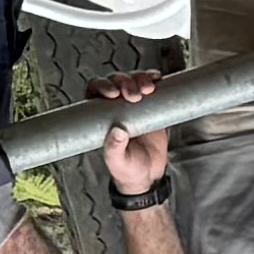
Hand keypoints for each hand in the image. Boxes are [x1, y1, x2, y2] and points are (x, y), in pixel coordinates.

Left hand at [94, 70, 176, 207]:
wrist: (150, 174)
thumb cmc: (127, 169)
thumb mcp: (117, 162)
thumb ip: (114, 149)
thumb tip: (117, 132)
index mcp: (99, 115)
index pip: (95, 90)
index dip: (102, 85)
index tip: (113, 94)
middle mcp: (115, 104)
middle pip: (116, 81)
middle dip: (124, 82)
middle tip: (134, 95)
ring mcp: (134, 102)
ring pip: (133, 79)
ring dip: (139, 79)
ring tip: (148, 90)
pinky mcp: (152, 103)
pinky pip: (152, 85)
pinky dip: (154, 79)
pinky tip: (158, 80)